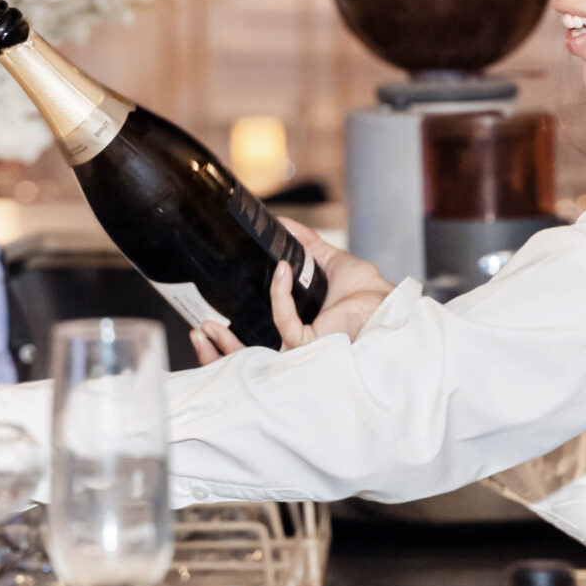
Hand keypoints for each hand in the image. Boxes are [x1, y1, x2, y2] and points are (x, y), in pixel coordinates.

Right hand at [190, 220, 392, 362]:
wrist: (388, 302)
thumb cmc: (369, 293)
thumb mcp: (329, 262)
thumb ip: (305, 244)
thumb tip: (283, 223)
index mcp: (296, 333)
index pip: (253, 345)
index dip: (225, 344)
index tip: (206, 325)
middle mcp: (296, 347)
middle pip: (246, 362)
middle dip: (216, 355)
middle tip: (197, 331)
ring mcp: (301, 350)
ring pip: (254, 356)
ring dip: (225, 345)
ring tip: (206, 325)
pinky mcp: (310, 344)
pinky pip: (283, 320)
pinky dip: (279, 292)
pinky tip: (282, 271)